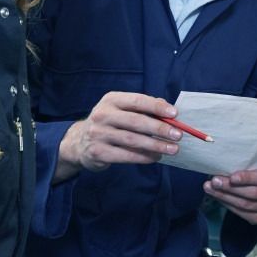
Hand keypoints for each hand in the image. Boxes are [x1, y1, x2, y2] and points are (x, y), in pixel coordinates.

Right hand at [57, 92, 181, 178]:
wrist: (79, 142)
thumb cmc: (109, 123)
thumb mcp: (121, 109)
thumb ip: (143, 107)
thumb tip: (168, 110)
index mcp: (111, 100)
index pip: (137, 101)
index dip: (157, 107)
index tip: (175, 113)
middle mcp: (102, 114)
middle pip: (136, 121)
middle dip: (160, 129)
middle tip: (178, 135)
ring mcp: (98, 134)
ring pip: (133, 140)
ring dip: (155, 145)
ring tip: (172, 149)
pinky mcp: (98, 152)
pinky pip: (126, 155)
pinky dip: (143, 157)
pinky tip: (155, 157)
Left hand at [203, 163, 256, 224]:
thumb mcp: (256, 161)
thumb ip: (246, 163)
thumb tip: (224, 163)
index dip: (247, 178)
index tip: (231, 177)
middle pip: (253, 193)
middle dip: (231, 188)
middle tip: (214, 181)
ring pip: (246, 205)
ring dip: (225, 197)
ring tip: (210, 188)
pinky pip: (244, 214)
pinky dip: (229, 206)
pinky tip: (219, 198)